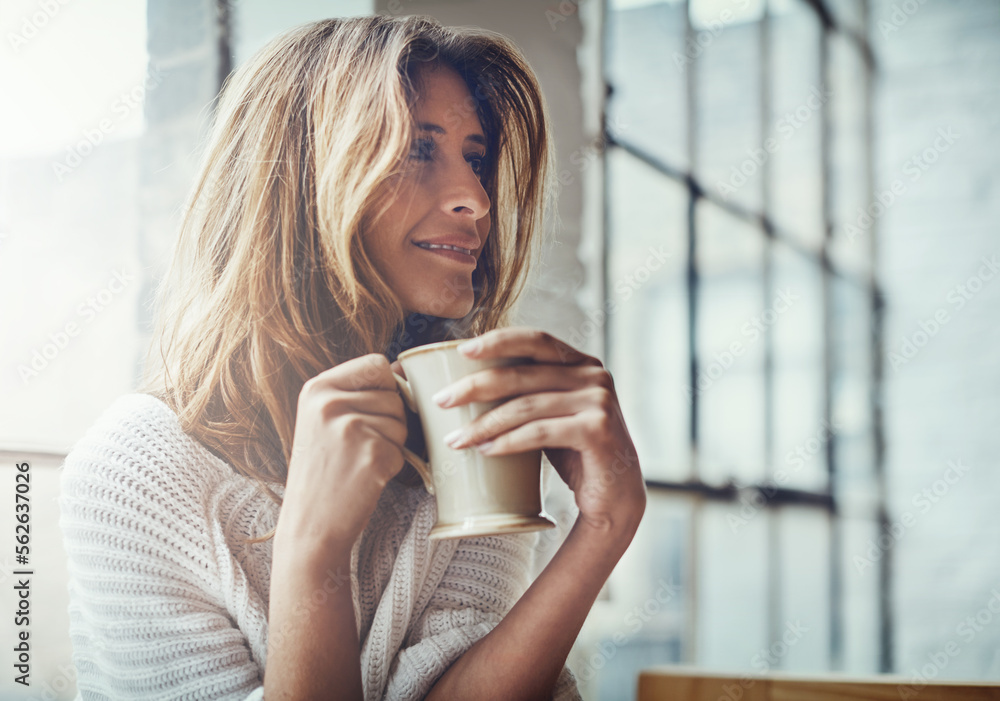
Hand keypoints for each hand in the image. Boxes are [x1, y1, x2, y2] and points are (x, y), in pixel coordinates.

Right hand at [279, 354, 408, 556]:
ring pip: (402, 422)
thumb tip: (403, 370)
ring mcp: (350, 428)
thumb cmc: (323, 472)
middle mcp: (329, 403)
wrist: (310, 525)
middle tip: (359, 447)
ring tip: (359, 462)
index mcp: (317, 388)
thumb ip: (356, 392)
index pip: (376, 363)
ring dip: (391, 444)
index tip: (369, 413)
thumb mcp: (323, 420)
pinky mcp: (371, 454)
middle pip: (394, 395)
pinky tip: (365, 477)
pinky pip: (402, 450)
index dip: (385, 388)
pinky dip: (391, 466)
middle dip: (390, 421)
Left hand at [433, 327, 645, 537]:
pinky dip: (507, 442)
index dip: (497, 341)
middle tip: (441, 401)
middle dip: (475, 386)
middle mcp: (594, 375)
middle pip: (522, 373)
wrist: (615, 498)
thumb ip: (529, 392)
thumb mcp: (553, 413)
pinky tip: (485, 451)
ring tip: (455, 439)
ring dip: (483, 423)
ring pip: (525, 406)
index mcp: (582, 362)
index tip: (461, 351)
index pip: (536, 340)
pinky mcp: (597, 431)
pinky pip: (539, 432)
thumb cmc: (576, 453)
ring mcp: (599, 402)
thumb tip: (468, 382)